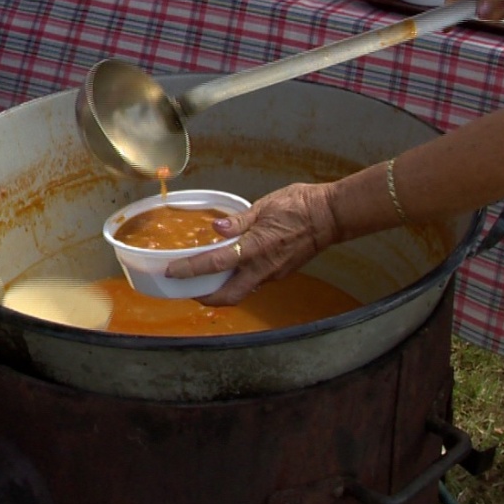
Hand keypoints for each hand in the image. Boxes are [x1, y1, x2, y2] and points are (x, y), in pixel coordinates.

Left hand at [165, 183, 339, 305]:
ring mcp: (273, 274)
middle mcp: (263, 268)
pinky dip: (237, 281)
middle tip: (187, 289)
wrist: (330, 216)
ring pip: (241, 292)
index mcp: (256, 248)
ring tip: (203, 281)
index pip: (216, 264)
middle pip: (228, 296)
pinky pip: (254, 283)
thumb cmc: (300, 205)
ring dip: (221, 292)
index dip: (191, 269)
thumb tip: (217, 228)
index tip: (172, 271)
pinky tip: (230, 269)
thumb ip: (239, 221)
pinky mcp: (280, 273)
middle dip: (205, 298)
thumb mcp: (266, 206)